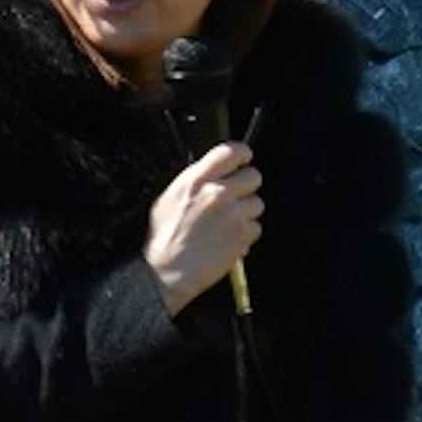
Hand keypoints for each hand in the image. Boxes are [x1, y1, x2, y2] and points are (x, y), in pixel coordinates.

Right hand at [145, 144, 262, 312]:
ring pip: (257, 203)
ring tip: (224, 225)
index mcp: (196, 180)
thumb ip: (196, 181)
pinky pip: (256, 228)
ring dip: (246, 213)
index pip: (232, 151)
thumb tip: (213, 173)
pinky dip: (245, 234)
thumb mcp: (170, 197)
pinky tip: (227, 239)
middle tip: (234, 198)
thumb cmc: (164, 238)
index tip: (243, 159)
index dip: (242, 154)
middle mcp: (217, 194)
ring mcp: (233, 215)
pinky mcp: (243, 236)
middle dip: (246, 186)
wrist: (166, 271)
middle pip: (253, 176)